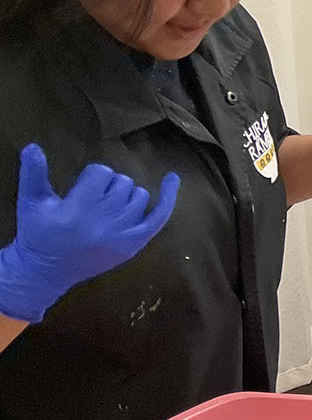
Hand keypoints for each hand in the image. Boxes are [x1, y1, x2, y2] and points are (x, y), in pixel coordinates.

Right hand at [0, 144, 179, 323]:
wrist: (44, 273)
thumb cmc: (38, 235)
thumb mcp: (30, 203)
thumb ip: (33, 174)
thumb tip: (32, 146)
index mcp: (77, 209)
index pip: (101, 173)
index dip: (91, 177)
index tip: (81, 189)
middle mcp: (103, 222)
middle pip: (121, 183)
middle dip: (107, 186)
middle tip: (91, 202)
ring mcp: (122, 235)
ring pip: (139, 196)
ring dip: (126, 196)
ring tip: (107, 207)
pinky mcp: (133, 245)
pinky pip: (159, 217)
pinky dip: (168, 197)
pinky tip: (173, 178)